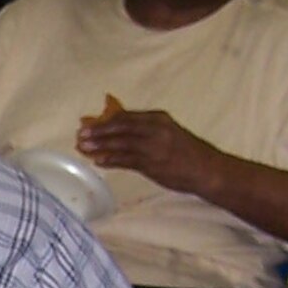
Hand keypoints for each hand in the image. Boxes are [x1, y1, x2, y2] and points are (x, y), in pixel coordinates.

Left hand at [76, 106, 219, 196]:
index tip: (88, 123)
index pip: (126, 117)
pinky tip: (98, 161)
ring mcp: (154, 147)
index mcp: (158, 119)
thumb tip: (115, 128)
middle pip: (120, 128)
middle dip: (98, 131)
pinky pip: (126, 161)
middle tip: (81, 134)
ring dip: (100, 146)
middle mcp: (155, 130)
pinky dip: (111, 160)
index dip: (105, 120)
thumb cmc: (185, 151)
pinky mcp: (152, 165)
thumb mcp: (166, 132)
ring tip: (83, 147)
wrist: (206, 169)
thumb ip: (144, 129)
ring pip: (121, 144)